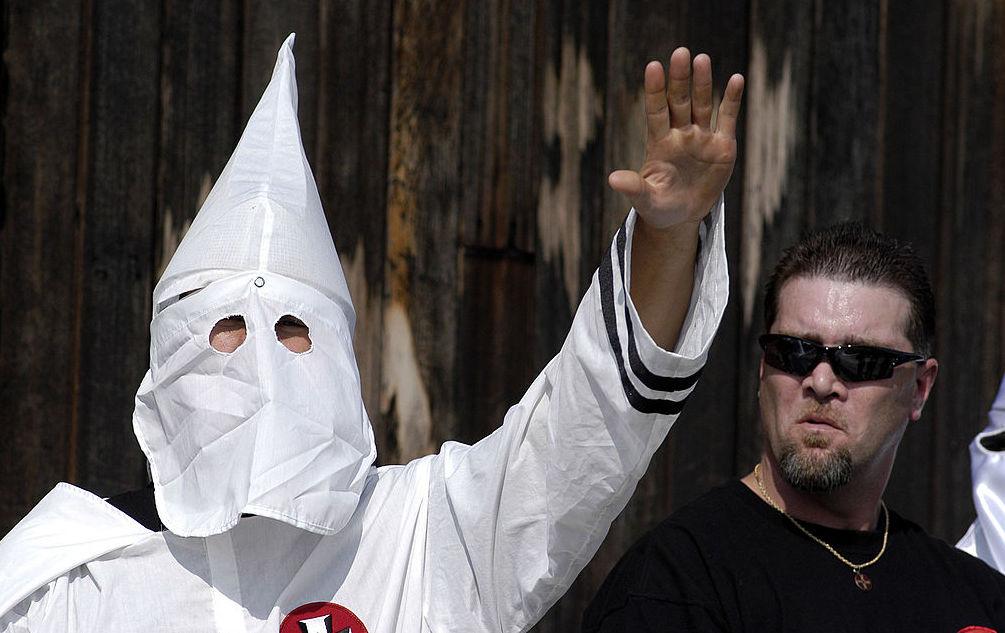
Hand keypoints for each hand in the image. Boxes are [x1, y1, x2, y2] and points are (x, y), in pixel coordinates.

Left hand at [609, 48, 743, 230]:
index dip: (654, 90)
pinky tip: (736, 79)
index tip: (652, 66)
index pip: (656, 111)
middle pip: (679, 101)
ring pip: (702, 104)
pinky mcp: (722, 145)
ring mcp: (701, 138)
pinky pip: (727, 118)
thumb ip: (633, 187)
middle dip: (679, 79)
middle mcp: (680, 134)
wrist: (682, 216)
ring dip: (703, 83)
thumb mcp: (646, 199)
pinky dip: (731, 99)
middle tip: (680, 53)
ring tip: (702, 59)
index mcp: (659, 143)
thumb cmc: (658, 206)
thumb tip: (612, 179)